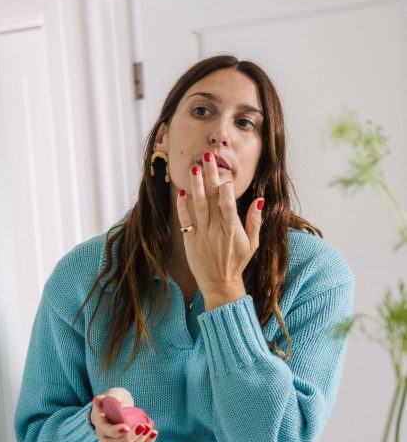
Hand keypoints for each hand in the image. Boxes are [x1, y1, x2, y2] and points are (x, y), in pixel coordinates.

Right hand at [90, 389, 157, 441]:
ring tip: (149, 428)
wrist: (122, 406)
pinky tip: (154, 433)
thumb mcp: (114, 394)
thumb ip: (110, 396)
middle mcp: (104, 436)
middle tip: (141, 427)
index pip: (105, 430)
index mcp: (99, 422)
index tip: (127, 427)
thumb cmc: (117, 398)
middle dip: (128, 440)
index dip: (115, 431)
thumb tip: (100, 399)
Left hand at [177, 152, 263, 308]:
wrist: (219, 284)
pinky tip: (182, 193)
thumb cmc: (237, 263)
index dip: (226, 190)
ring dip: (196, 186)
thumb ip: (255, 221)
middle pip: (212, 199)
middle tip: (207, 157)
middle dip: (210, 177)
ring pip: (197, 206)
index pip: (228, 205)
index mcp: (232, 230)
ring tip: (193, 169)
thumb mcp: (252, 243)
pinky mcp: (190, 240)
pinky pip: (185, 220)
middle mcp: (216, 230)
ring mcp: (202, 234)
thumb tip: (259, 200)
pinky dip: (183, 206)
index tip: (226, 175)